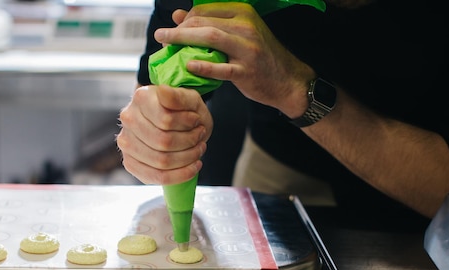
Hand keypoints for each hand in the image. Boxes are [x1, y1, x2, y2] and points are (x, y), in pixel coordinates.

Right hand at [116, 84, 211, 184]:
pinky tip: (192, 166)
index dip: (187, 124)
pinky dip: (180, 175)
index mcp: (141, 98)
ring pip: (162, 162)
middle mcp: (128, 120)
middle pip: (164, 143)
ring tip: (198, 150)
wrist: (173, 121)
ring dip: (188, 158)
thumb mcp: (189, 98)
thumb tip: (163, 91)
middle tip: (200, 137)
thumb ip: (178, 96)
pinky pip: (157, 177)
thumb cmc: (182, 109)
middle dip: (189, 142)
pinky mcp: (130, 163)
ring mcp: (126, 143)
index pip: (166, 120)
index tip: (197, 121)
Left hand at [157, 3, 313, 117]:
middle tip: (162, 37)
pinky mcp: (247, 71)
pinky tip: (188, 66)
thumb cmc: (259, 57)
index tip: (171, 30)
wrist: (286, 80)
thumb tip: (178, 15)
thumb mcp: (237, 35)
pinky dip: (203, 66)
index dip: (184, 20)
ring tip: (165, 44)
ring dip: (183, 40)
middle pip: (204, 22)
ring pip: (211, 38)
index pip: (205, 10)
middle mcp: (246, 27)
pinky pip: (221, 68)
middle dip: (179, 29)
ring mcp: (248, 49)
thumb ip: (209, 24)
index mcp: (243, 13)